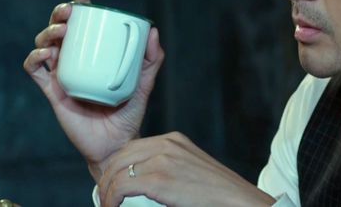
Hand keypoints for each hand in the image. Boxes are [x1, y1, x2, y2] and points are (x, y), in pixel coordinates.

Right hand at [22, 0, 164, 181]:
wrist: (118, 143)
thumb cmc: (130, 113)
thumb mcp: (145, 81)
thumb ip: (152, 58)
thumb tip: (153, 30)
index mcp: (95, 54)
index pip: (85, 23)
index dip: (79, 2)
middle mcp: (77, 60)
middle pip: (60, 28)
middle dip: (60, 13)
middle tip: (69, 12)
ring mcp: (62, 74)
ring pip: (44, 44)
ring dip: (48, 32)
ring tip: (62, 32)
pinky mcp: (51, 91)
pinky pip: (34, 70)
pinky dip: (36, 57)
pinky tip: (48, 54)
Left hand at [98, 132, 275, 206]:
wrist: (236, 200)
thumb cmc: (215, 193)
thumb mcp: (189, 170)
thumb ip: (168, 167)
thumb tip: (142, 181)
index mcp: (173, 140)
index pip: (131, 148)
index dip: (115, 167)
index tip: (110, 186)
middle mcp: (166, 144)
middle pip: (119, 156)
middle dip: (105, 178)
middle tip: (103, 198)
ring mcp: (162, 159)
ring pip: (115, 171)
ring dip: (105, 191)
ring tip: (106, 205)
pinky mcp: (160, 179)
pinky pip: (120, 186)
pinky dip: (110, 200)